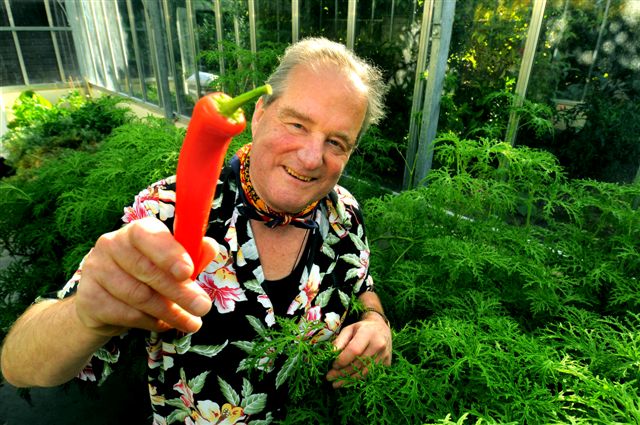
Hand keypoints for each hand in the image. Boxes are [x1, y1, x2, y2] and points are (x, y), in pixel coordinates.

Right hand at [75, 216, 216, 335]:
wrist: (103, 304)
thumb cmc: (146, 276)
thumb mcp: (171, 264)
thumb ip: (192, 255)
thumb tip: (210, 247)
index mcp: (136, 231)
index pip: (148, 235)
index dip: (169, 253)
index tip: (187, 272)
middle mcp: (111, 244)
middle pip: (147, 270)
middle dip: (180, 292)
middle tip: (202, 308)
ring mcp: (96, 270)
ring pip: (139, 296)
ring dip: (170, 312)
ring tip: (190, 322)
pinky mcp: (88, 297)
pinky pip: (127, 314)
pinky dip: (150, 322)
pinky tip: (163, 324)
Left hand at [326, 314, 391, 387]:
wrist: (381, 328)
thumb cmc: (361, 329)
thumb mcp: (349, 329)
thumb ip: (339, 341)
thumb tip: (331, 355)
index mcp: (368, 333)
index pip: (354, 350)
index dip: (342, 359)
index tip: (332, 365)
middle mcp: (379, 344)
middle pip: (359, 363)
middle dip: (342, 372)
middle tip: (329, 377)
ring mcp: (385, 355)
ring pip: (364, 372)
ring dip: (349, 380)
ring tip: (336, 383)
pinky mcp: (387, 363)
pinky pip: (370, 375)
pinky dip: (357, 380)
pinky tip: (347, 382)